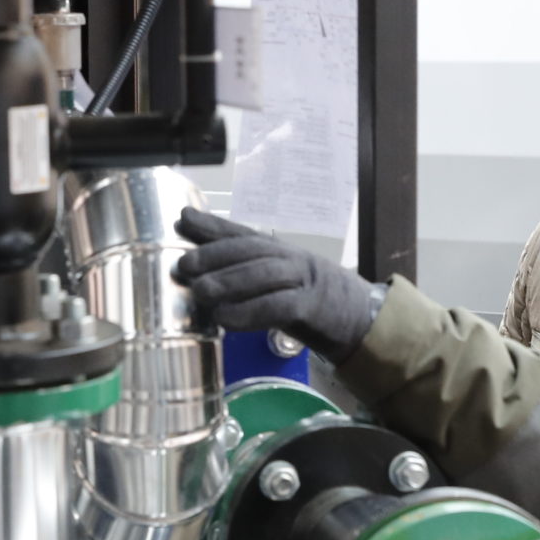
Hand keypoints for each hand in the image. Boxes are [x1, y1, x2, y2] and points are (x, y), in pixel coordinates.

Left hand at [172, 208, 383, 362]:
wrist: (357, 316)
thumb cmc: (304, 299)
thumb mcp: (271, 282)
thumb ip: (238, 273)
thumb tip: (194, 268)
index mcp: (277, 249)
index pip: (241, 233)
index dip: (211, 226)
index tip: (182, 220)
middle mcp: (288, 258)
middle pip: (250, 249)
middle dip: (215, 254)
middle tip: (185, 265)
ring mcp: (302, 280)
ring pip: (263, 273)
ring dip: (229, 282)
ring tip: (200, 292)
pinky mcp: (311, 308)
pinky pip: (278, 306)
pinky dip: (249, 312)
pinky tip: (225, 320)